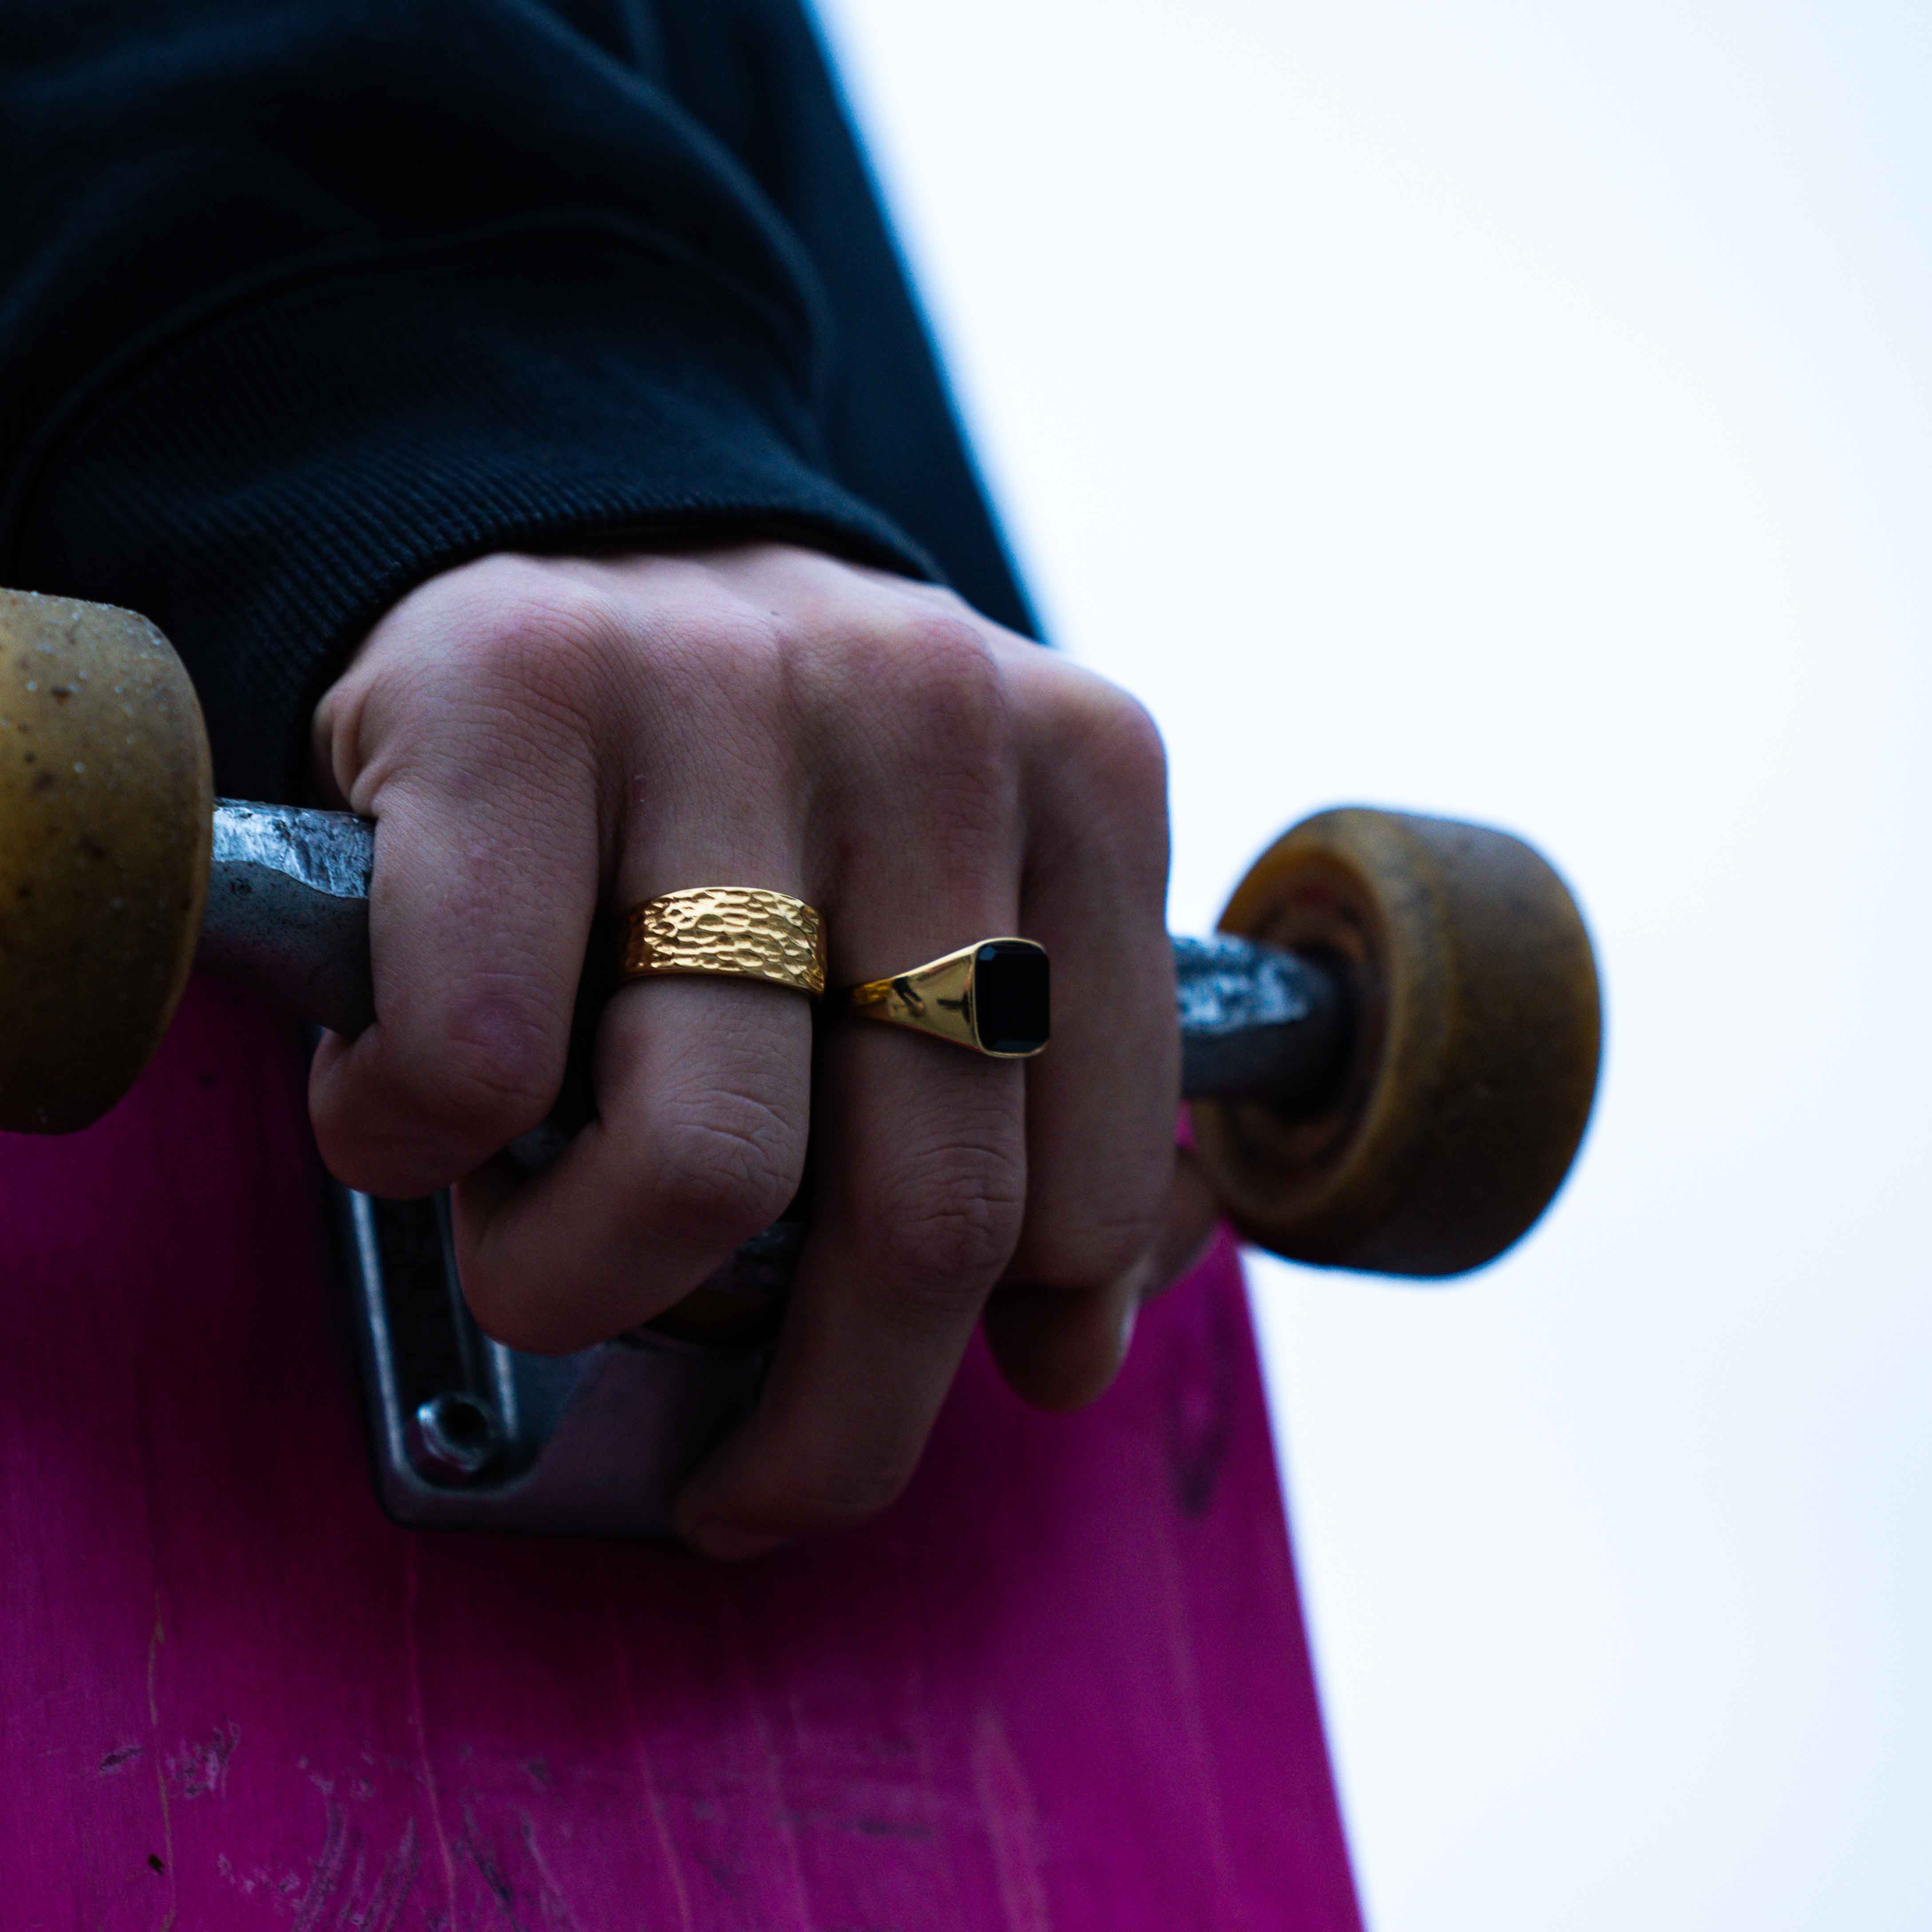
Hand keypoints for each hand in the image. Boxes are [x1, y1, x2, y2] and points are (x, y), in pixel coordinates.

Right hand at [310, 544, 1211, 1556]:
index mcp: (1080, 777)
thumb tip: (1070, 1349)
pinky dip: (423, 1151)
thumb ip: (1042, 1103)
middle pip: (921, 1207)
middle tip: (752, 1484)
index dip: (992, 1342)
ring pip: (705, 1165)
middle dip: (825, 1422)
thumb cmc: (762, 793)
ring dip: (589, 1290)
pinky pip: (481, 1059)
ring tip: (546, 1261)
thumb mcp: (958, 901)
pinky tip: (422, 1111)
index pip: (1085, 1174)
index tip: (900, 1387)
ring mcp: (724, 684)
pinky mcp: (512, 685)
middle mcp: (930, 714)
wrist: (567, 535)